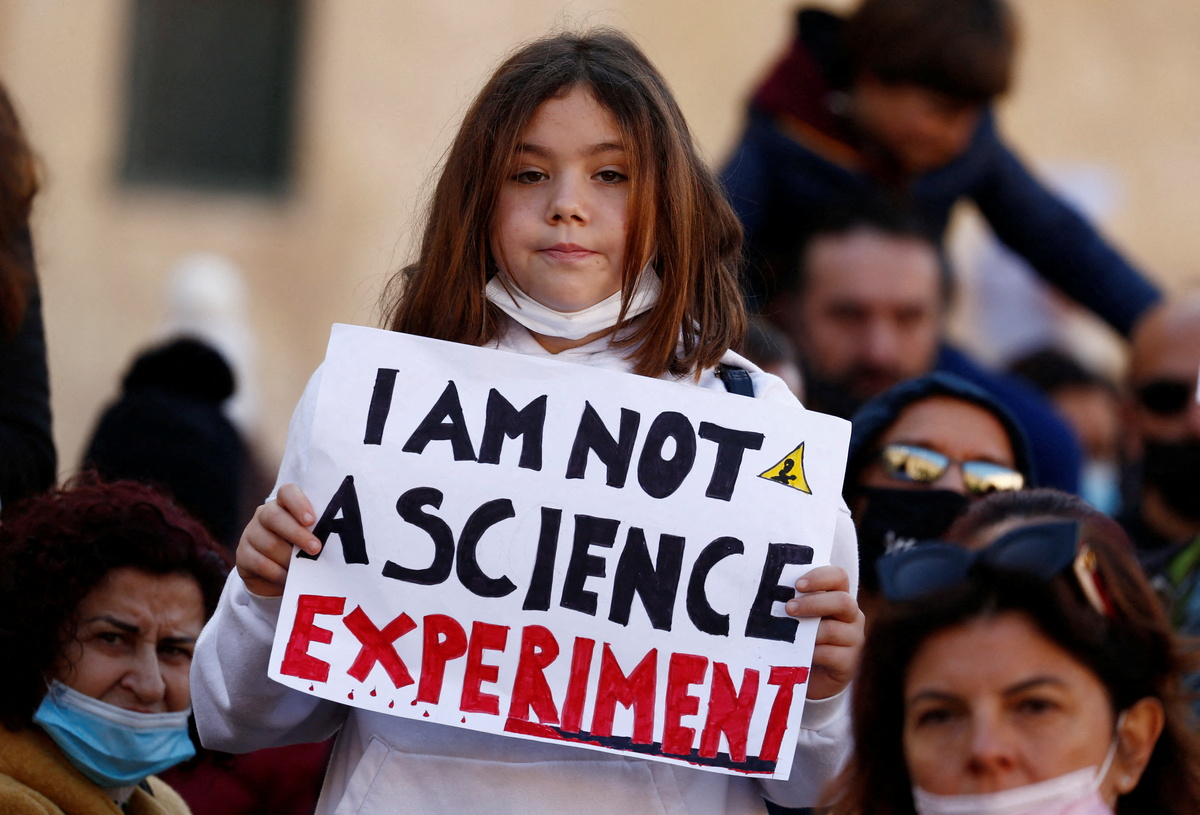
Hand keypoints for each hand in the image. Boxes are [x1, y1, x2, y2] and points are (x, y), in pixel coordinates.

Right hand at [236, 483, 321, 597]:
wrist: (277, 575)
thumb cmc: (301, 549)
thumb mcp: (310, 537)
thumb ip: (316, 532)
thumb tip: (334, 540)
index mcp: (284, 504)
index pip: (287, 492)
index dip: (298, 503)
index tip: (311, 520)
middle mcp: (264, 514)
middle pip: (274, 517)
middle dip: (297, 534)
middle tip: (315, 548)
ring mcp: (251, 533)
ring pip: (269, 543)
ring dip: (289, 558)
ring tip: (304, 568)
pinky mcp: (243, 554)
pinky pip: (260, 563)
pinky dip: (278, 572)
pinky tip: (289, 578)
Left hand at [785, 565, 863, 700]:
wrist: (808, 675)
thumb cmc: (800, 638)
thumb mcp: (799, 617)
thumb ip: (793, 601)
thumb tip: (769, 589)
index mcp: (839, 596)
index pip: (839, 576)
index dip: (820, 577)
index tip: (797, 584)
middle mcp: (851, 615)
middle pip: (842, 601)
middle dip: (813, 603)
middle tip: (788, 608)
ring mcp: (854, 639)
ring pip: (834, 630)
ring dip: (809, 631)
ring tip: (790, 636)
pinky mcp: (849, 662)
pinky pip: (832, 654)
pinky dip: (813, 653)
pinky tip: (801, 654)